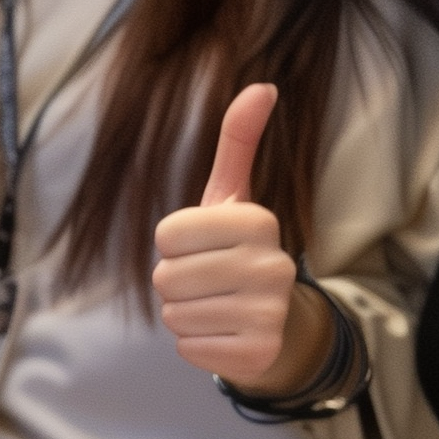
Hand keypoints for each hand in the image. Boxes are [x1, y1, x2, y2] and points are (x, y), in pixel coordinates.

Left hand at [151, 84, 320, 388]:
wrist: (271, 322)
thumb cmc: (236, 250)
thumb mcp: (233, 196)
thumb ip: (238, 140)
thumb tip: (263, 85)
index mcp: (258, 220)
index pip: (165, 234)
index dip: (172, 245)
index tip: (203, 247)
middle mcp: (272, 264)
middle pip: (166, 276)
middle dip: (174, 283)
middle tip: (206, 282)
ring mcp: (269, 311)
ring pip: (175, 314)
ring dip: (184, 314)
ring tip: (215, 306)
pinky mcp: (259, 353)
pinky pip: (189, 348)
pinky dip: (195, 344)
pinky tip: (223, 334)